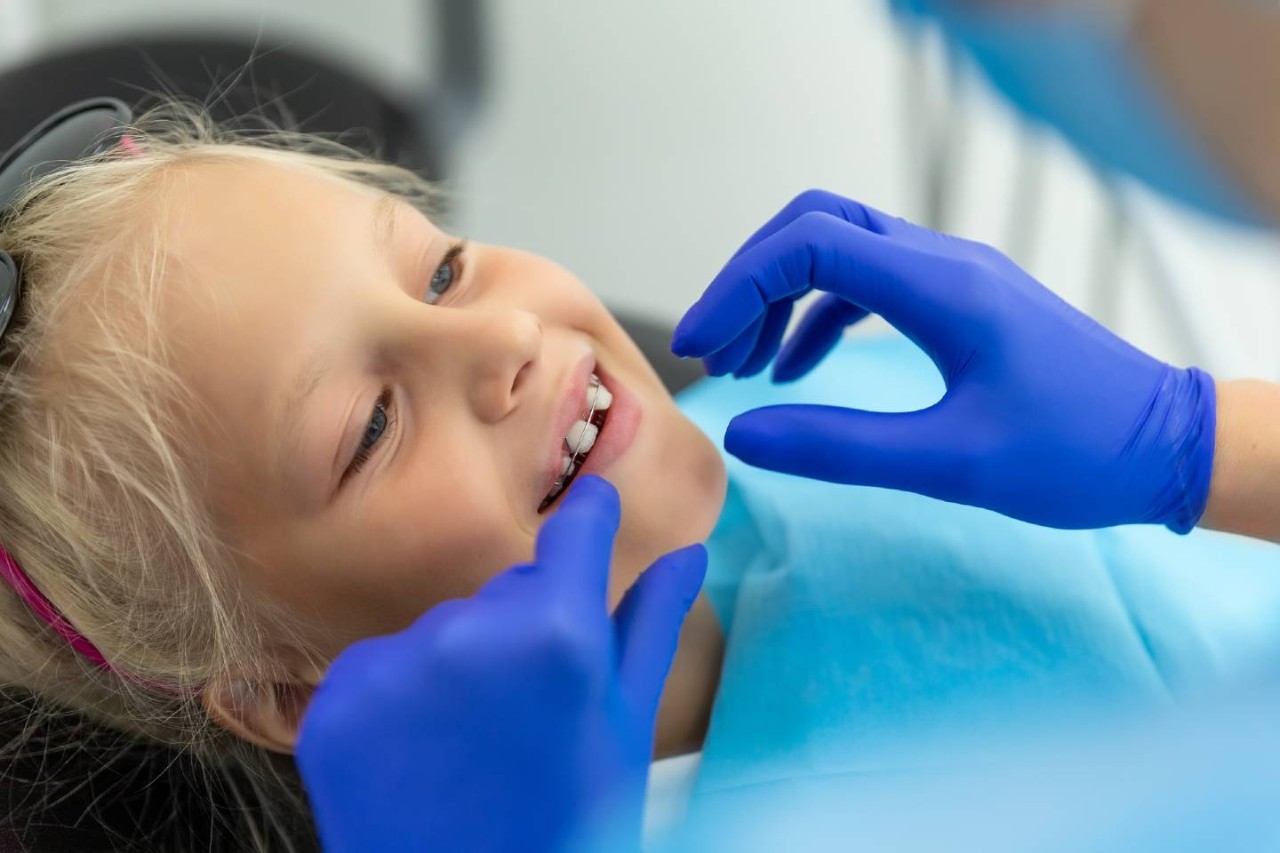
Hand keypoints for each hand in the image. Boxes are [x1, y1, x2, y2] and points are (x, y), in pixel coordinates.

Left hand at [295, 475, 707, 852]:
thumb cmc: (572, 820)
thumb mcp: (627, 726)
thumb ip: (653, 626)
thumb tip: (692, 551)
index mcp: (559, 631)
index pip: (576, 526)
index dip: (590, 516)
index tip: (592, 510)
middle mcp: (470, 629)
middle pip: (508, 588)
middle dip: (524, 627)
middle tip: (532, 710)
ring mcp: (394, 664)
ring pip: (444, 628)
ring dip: (459, 667)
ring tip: (474, 743)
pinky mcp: (334, 700)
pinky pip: (379, 665)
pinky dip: (397, 699)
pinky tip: (421, 755)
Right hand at [672, 189, 1214, 531]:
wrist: (1165, 445)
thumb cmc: (1073, 455)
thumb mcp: (950, 463)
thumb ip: (840, 447)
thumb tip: (743, 435)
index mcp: (940, 287)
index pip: (808, 247)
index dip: (738, 287)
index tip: (699, 346)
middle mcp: (943, 263)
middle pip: (815, 226)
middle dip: (749, 280)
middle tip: (710, 349)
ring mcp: (952, 276)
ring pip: (839, 248)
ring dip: (779, 296)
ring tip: (741, 364)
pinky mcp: (959, 300)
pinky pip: (867, 282)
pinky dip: (817, 315)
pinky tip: (795, 367)